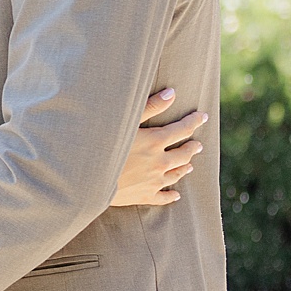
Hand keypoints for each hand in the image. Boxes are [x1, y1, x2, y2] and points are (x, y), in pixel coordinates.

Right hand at [111, 89, 207, 205]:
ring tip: (190, 165)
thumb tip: (172, 93)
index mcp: (155, 141)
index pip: (182, 129)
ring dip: (185, 168)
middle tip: (198, 144)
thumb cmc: (103, 143)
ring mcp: (153, 181)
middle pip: (183, 154)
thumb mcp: (126, 121)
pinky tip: (175, 195)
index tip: (202, 116)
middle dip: (192, 147)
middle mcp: (159, 162)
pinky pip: (163, 197)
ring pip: (176, 174)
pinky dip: (171, 195)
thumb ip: (150, 106)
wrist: (88, 176)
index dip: (193, 122)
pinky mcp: (144, 195)